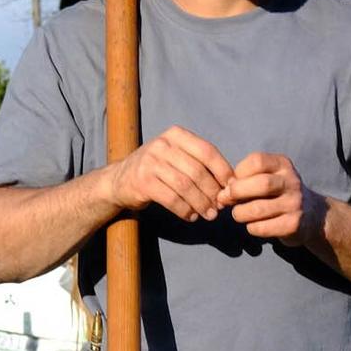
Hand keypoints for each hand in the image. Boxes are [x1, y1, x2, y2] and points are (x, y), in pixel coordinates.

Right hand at [108, 126, 234, 221]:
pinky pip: (171, 199)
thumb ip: (199, 165)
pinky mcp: (143, 182)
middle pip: (197, 171)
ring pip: (185, 186)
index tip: (232, 187)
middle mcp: (162, 144)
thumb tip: (229, 185)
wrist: (119, 180)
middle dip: (212, 192)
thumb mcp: (177, 157)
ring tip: (209, 215)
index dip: (223, 170)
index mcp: (176, 135)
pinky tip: (191, 216)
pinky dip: (185, 210)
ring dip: (201, 203)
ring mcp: (150, 162)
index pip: (207, 151)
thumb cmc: (157, 169)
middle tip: (220, 207)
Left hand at [220, 152, 326, 247]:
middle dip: (237, 193)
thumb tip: (223, 193)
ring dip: (240, 213)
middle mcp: (292, 182)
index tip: (232, 183)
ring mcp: (295, 204)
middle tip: (226, 200)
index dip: (239, 172)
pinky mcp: (293, 225)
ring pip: (258, 209)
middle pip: (260, 184)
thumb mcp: (269, 177)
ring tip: (239, 214)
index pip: (257, 161)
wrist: (313, 216)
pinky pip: (262, 227)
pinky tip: (253, 225)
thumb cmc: (280, 194)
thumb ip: (247, 179)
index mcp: (283, 165)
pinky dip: (251, 227)